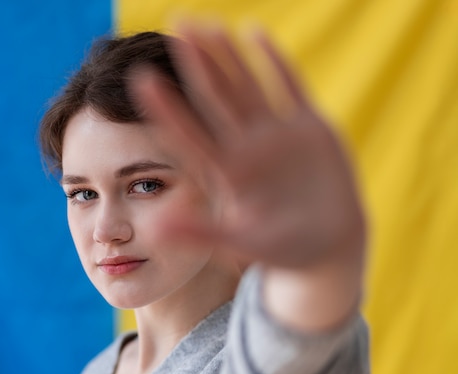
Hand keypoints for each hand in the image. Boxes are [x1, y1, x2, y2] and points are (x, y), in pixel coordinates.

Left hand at [131, 24, 364, 272]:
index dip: (167, 108)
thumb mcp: (242, 243)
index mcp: (228, 174)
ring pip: (249, 86)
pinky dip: (276, 61)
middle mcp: (247, 148)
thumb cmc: (283, 251)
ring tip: (207, 24)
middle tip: (176, 26)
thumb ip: (201, 234)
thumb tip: (155, 232)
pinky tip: (256, 33)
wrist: (329, 247)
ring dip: (229, 56)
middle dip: (198, 65)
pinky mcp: (310, 130)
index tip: (142, 79)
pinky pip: (291, 87)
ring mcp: (278, 136)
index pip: (191, 134)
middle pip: (217, 99)